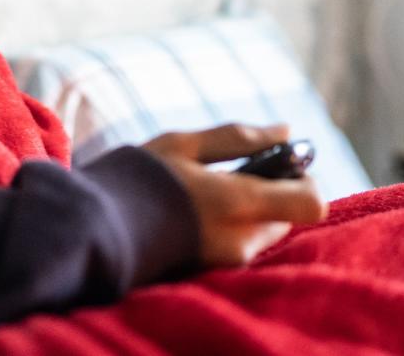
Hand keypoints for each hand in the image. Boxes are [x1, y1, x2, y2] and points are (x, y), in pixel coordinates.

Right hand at [142, 123, 326, 267]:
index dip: (300, 177)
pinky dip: (227, 227)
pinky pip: (238, 245)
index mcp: (239, 202)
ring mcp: (228, 261)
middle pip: (286, 215)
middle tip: (227, 173)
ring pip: (262, 231)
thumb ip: (239, 138)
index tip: (276, 161)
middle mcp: (242, 239)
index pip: (310, 200)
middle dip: (268, 193)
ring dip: (246, 211)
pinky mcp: (212, 272)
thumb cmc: (137, 178)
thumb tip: (287, 131)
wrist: (94, 229)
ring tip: (200, 193)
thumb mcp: (184, 144)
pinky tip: (191, 214)